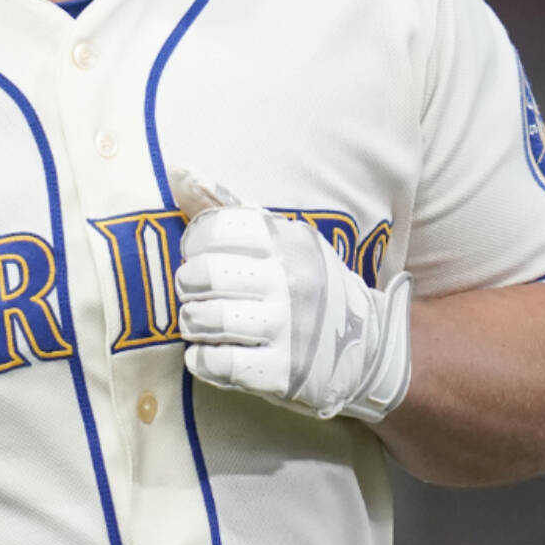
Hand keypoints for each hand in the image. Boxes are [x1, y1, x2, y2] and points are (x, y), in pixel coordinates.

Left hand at [172, 169, 412, 421]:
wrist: (368, 346)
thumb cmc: (306, 283)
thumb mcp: (280, 239)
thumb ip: (227, 209)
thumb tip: (176, 172)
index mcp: (289, 241)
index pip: (218, 228)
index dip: (194, 242)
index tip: (197, 254)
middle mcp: (292, 281)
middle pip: (207, 274)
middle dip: (187, 284)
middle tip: (194, 291)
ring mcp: (289, 328)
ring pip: (207, 319)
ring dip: (192, 322)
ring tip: (200, 322)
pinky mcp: (282, 372)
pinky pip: (218, 364)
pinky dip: (202, 359)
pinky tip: (209, 353)